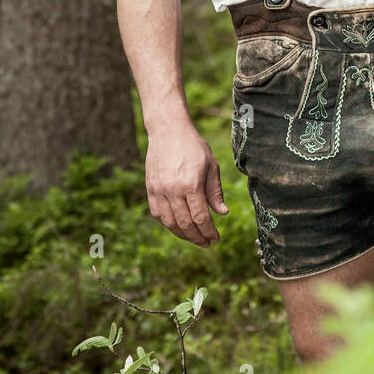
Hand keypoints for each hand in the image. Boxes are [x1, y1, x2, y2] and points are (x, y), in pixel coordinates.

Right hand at [145, 121, 228, 247]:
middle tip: (207, 243)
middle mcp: (172, 190)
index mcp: (191, 184)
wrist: (168, 130)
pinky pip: (157, 214)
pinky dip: (168, 224)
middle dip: (197, 237)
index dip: (209, 231)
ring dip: (183, 235)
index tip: (216, 238)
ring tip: (194, 238)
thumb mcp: (211, 166)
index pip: (200, 217)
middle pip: (185, 224)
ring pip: (169, 223)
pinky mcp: (150, 188)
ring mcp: (159, 190)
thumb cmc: (193, 147)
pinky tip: (178, 227)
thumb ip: (215, 192)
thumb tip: (223, 213)